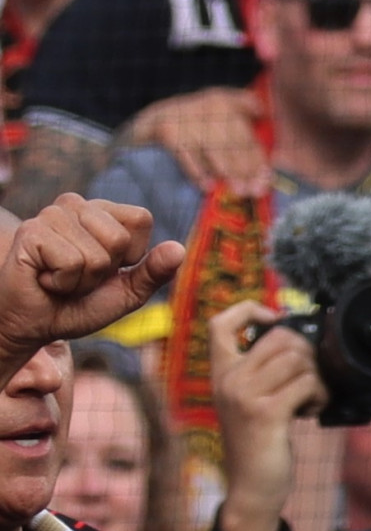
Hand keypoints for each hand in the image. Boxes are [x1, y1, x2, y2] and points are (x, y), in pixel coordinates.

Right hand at [0, 198, 180, 352]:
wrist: (34, 325)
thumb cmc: (78, 305)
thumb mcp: (127, 293)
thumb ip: (154, 272)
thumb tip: (179, 249)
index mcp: (102, 212)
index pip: (141, 218)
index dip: (131, 254)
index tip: (106, 269)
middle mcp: (76, 205)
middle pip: (119, 239)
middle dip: (104, 271)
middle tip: (78, 278)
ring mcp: (51, 216)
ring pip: (96, 255)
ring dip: (81, 280)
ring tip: (59, 279)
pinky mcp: (31, 233)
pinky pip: (71, 263)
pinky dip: (62, 282)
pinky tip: (45, 279)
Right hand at [136, 86, 265, 195]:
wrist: (149, 121)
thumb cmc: (194, 126)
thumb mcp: (219, 115)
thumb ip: (245, 122)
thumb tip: (265, 144)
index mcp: (226, 102)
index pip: (248, 137)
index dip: (259, 162)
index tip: (265, 183)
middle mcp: (210, 105)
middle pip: (234, 143)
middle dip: (246, 170)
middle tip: (253, 192)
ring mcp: (187, 116)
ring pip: (214, 148)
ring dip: (228, 172)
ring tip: (238, 192)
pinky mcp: (167, 128)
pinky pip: (186, 153)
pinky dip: (197, 171)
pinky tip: (207, 186)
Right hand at [205, 300, 318, 530]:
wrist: (252, 487)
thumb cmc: (261, 440)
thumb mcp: (252, 400)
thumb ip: (264, 371)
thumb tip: (302, 340)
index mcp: (222, 373)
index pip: (220, 323)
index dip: (250, 309)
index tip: (277, 320)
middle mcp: (228, 380)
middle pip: (281, 337)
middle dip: (308, 354)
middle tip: (309, 380)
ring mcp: (244, 396)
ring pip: (299, 359)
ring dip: (318, 378)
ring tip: (311, 399)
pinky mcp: (265, 413)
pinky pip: (307, 384)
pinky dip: (320, 395)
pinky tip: (311, 412)